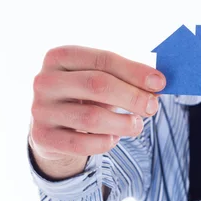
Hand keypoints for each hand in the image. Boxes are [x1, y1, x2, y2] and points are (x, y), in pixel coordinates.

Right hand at [29, 46, 165, 159]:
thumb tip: (158, 83)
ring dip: (123, 123)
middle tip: (153, 106)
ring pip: (91, 118)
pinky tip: (114, 138)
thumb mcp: (103, 79)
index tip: (160, 83)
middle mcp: (45, 80)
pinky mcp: (42, 137)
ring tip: (137, 125)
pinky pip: (81, 144)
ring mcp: (40, 109)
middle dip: (132, 96)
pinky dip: (104, 142)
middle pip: (97, 85)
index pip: (103, 60)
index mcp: (61, 56)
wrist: (56, 126)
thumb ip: (127, 77)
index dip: (134, 71)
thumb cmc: (87, 95)